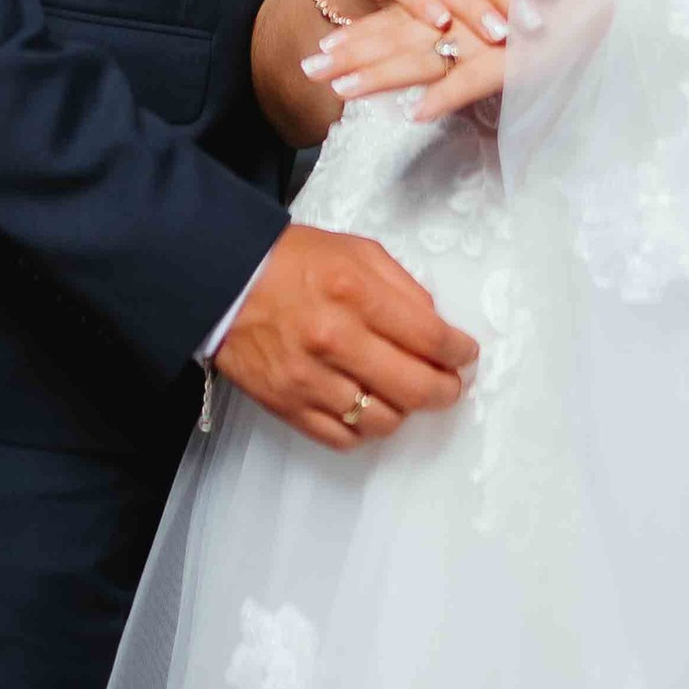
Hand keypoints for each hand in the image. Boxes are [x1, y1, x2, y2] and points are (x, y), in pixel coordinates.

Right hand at [216, 222, 478, 449]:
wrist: (223, 282)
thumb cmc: (294, 262)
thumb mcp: (356, 251)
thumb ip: (402, 285)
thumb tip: (437, 325)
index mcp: (355, 292)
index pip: (429, 338)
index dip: (459, 352)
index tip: (466, 354)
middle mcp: (334, 339)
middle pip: (414, 388)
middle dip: (445, 390)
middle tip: (449, 384)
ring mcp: (309, 379)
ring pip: (382, 420)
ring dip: (404, 411)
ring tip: (403, 394)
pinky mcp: (287, 406)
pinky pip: (343, 438)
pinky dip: (364, 429)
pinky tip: (369, 408)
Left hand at [302, 0, 510, 128]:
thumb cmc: (540, 5)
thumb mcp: (498, 5)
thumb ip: (461, 16)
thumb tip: (427, 34)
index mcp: (453, 6)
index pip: (396, 22)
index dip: (358, 35)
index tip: (322, 47)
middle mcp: (460, 21)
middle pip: (397, 39)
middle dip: (352, 56)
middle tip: (308, 69)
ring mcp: (484, 41)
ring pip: (423, 59)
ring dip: (382, 75)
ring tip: (342, 90)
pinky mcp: (514, 62)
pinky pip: (473, 82)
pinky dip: (444, 96)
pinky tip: (414, 113)